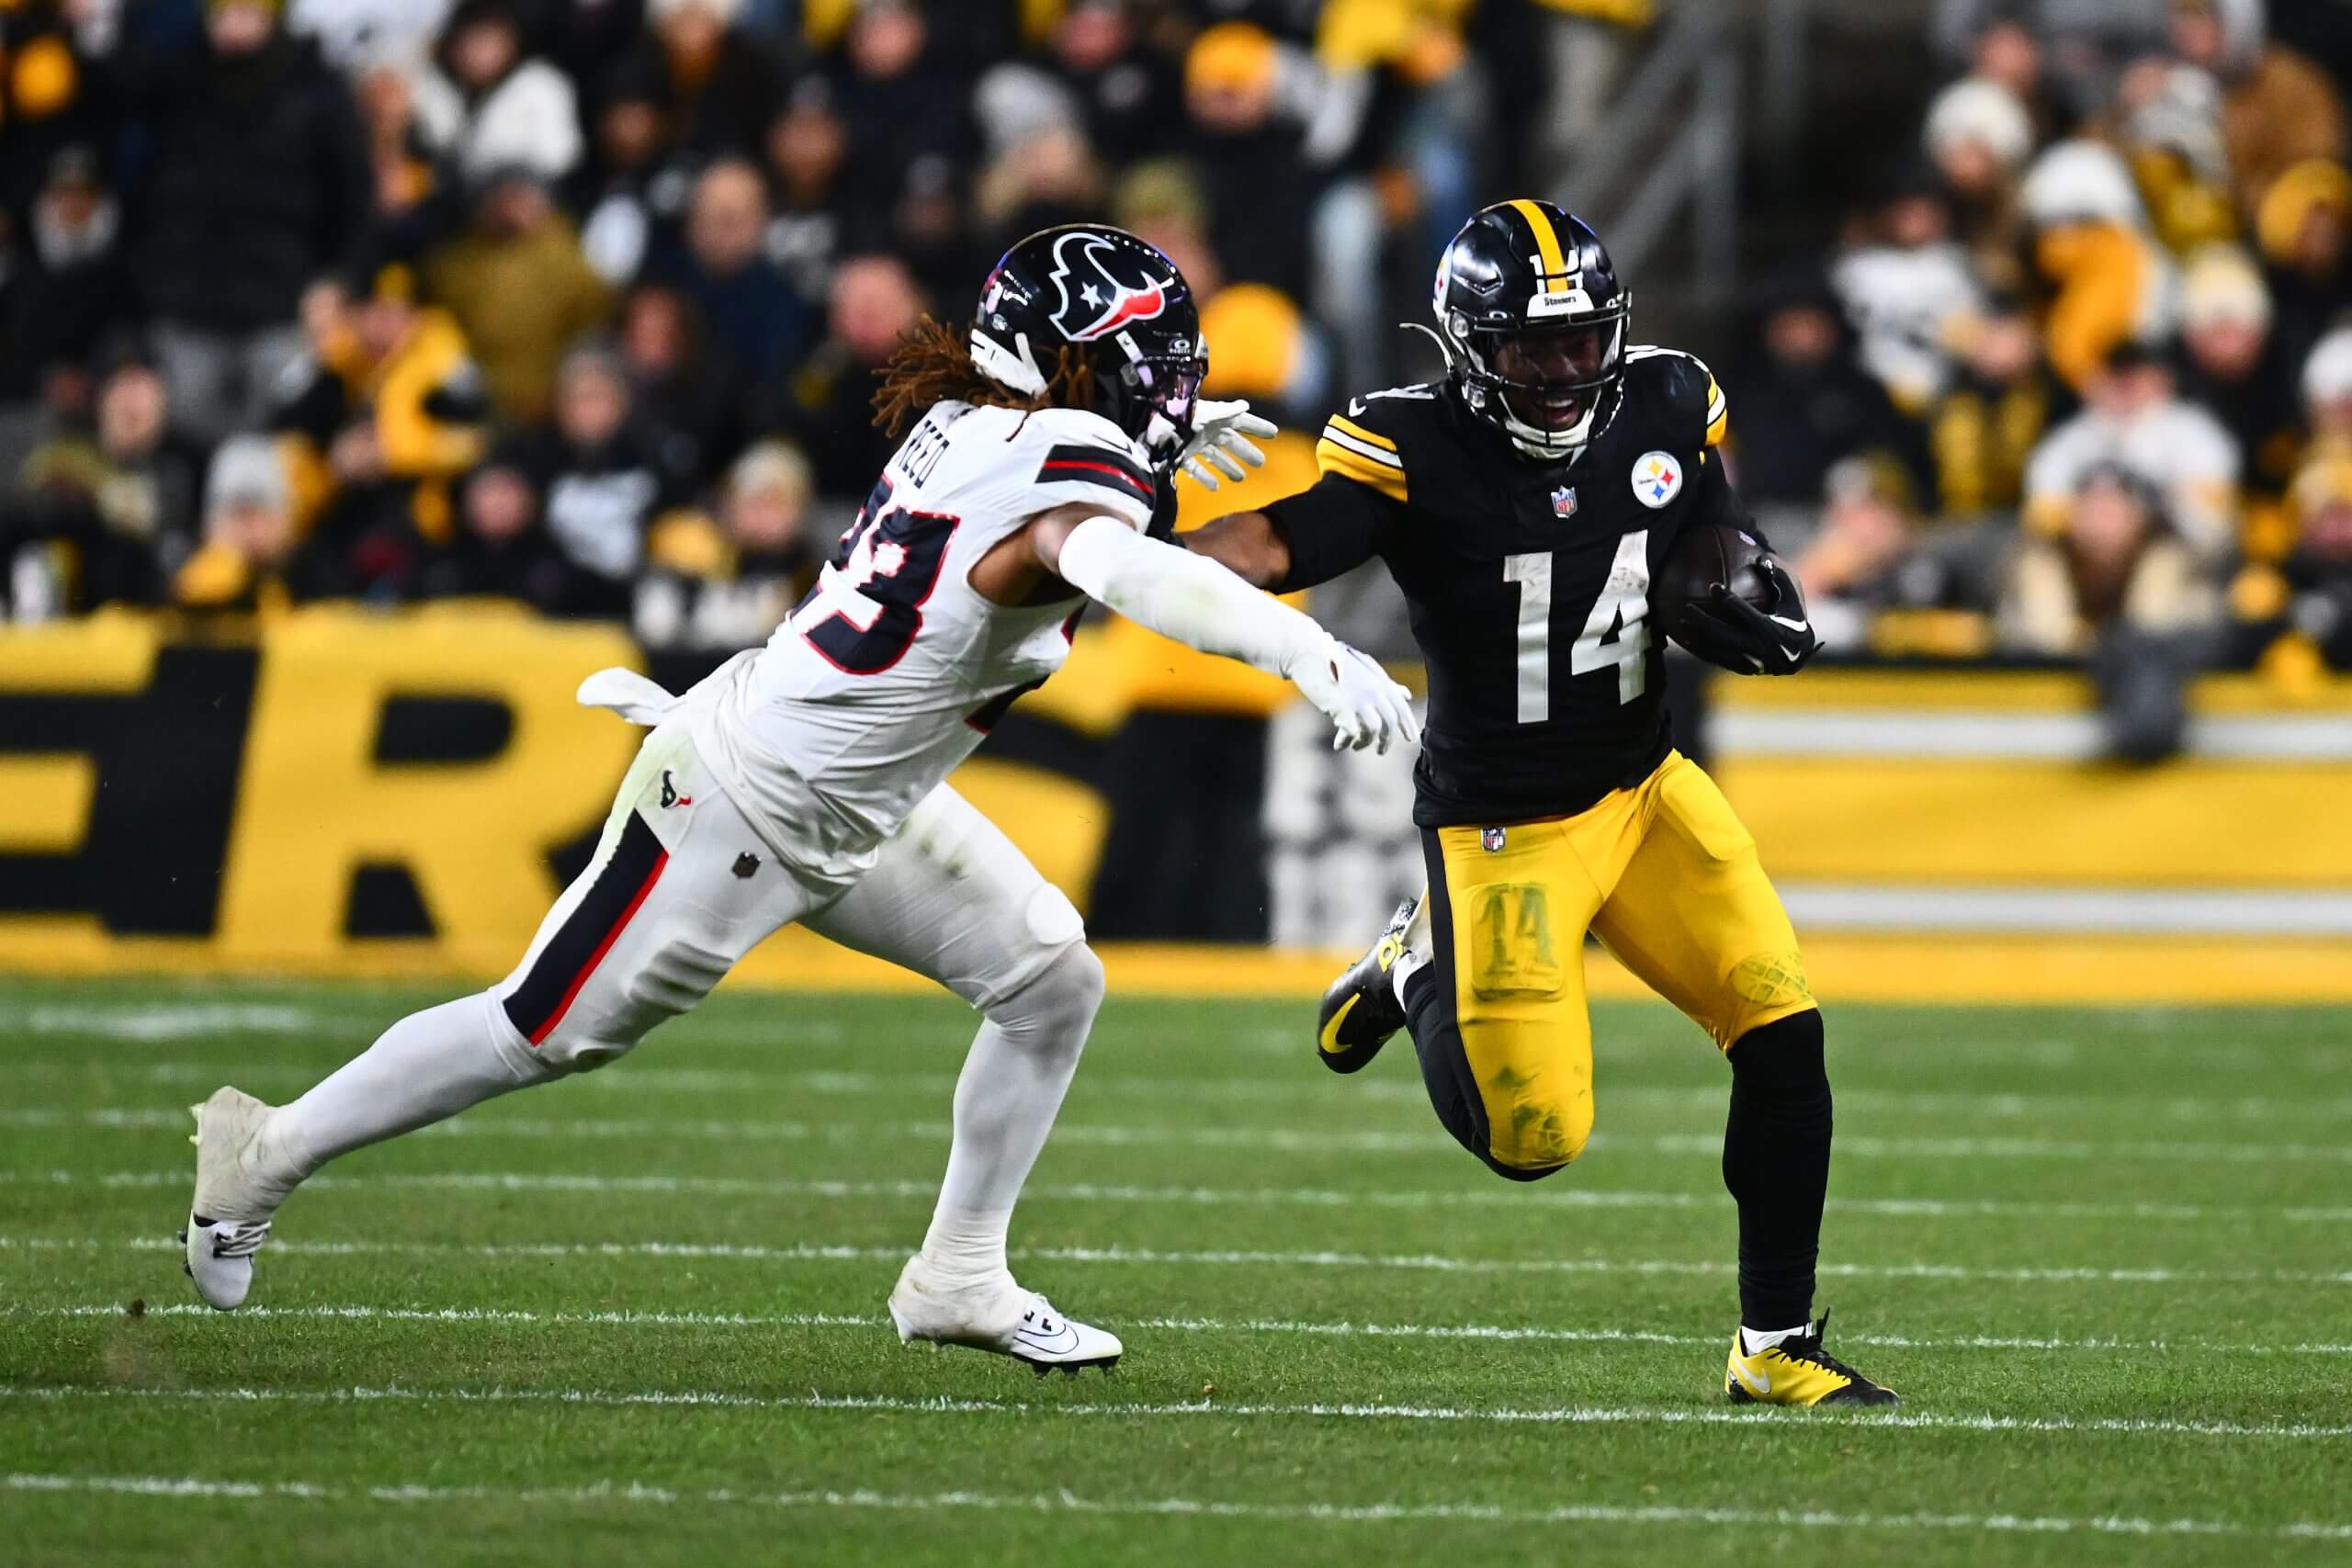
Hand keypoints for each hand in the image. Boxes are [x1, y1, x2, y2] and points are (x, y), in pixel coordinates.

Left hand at [1174, 398, 1277, 491]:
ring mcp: (1192, 443)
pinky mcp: (1179, 456)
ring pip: (1214, 456)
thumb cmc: (1177, 418)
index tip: (1273, 433)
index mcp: (1214, 418)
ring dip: (1228, 466)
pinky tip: (1214, 487)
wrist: (1145, 428)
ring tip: (1240, 479)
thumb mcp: (1204, 414)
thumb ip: (1225, 412)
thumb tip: (1245, 405)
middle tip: (1261, 462)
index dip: (1257, 426)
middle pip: (1230, 442)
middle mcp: (1205, 430)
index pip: (1241, 421)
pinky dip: (1205, 477)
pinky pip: (1195, 468)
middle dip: (1245, 451)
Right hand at [1290, 640, 1420, 752]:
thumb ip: (1386, 684)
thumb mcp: (1365, 670)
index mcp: (1380, 681)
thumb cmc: (1334, 663)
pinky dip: (1345, 742)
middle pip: (1389, 722)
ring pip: (1373, 730)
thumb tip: (1406, 695)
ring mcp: (1358, 699)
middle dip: (1387, 741)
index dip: (1408, 725)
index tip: (1411, 739)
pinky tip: (1339, 744)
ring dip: (1365, 743)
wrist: (1307, 655)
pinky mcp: (1341, 708)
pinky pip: (1351, 733)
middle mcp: (1373, 691)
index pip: (1401, 707)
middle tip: (1381, 751)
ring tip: (1357, 747)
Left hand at [1672, 559, 1823, 674]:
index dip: (1727, 599)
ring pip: (1719, 649)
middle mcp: (1758, 647)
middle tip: (1688, 608)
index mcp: (1770, 628)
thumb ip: (1780, 578)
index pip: (1745, 613)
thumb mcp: (1792, 600)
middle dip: (1704, 621)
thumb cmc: (1793, 621)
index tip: (1713, 587)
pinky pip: (1718, 660)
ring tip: (1681, 623)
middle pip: (1725, 634)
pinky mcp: (1742, 668)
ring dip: (1699, 637)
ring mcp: (1749, 660)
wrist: (1798, 656)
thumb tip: (1762, 557)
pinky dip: (1702, 651)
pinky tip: (1687, 641)